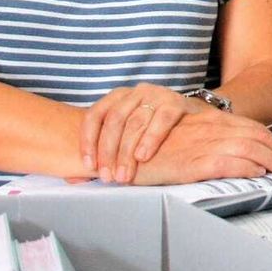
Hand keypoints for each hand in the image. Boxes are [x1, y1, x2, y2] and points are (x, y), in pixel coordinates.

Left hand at [82, 84, 197, 183]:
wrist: (198, 119)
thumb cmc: (156, 131)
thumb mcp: (129, 134)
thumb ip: (105, 151)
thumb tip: (73, 177)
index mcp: (118, 97)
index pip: (95, 115)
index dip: (88, 141)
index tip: (88, 165)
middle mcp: (135, 92)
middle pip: (114, 121)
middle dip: (108, 152)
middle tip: (108, 177)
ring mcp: (156, 95)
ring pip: (135, 122)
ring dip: (127, 152)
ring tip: (124, 175)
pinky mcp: (176, 102)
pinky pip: (161, 120)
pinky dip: (150, 139)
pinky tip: (144, 156)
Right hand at [131, 108, 271, 184]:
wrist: (119, 149)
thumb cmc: (147, 146)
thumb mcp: (181, 138)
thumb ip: (205, 140)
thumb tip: (229, 153)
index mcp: (207, 121)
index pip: (250, 127)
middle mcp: (209, 128)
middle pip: (256, 136)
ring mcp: (202, 144)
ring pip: (249, 148)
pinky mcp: (193, 162)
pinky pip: (229, 163)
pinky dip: (248, 168)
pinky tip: (258, 175)